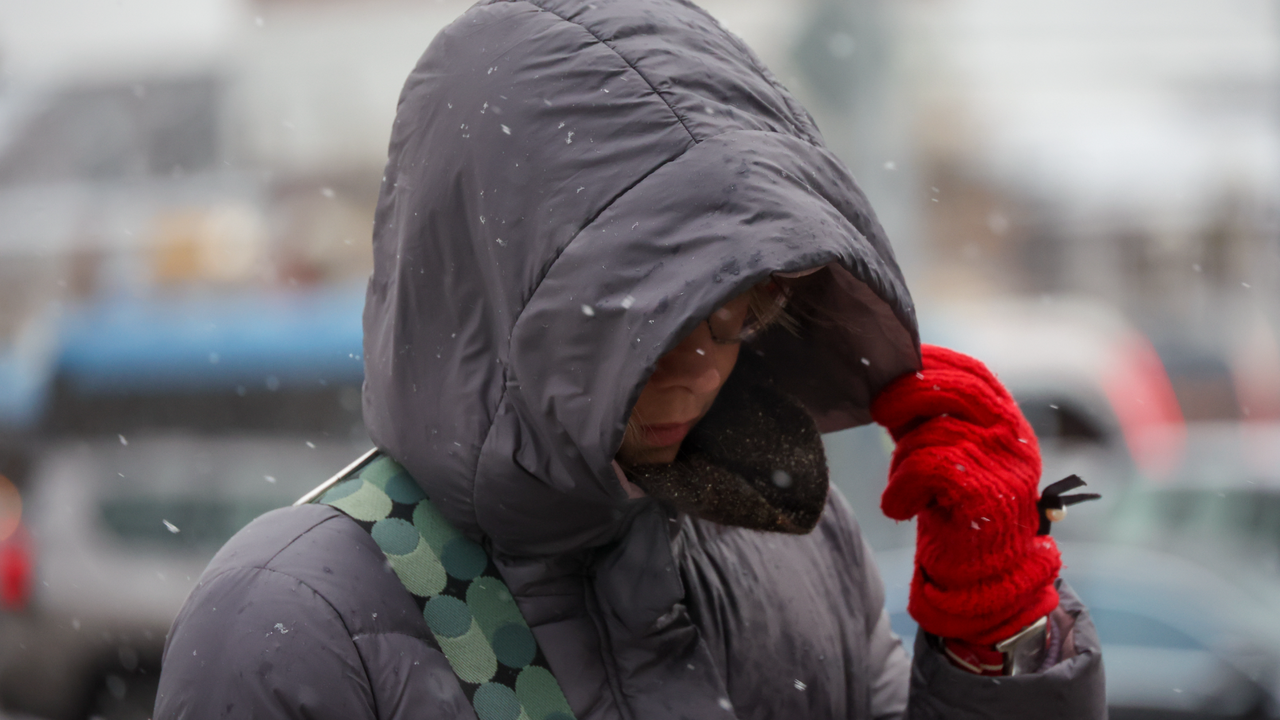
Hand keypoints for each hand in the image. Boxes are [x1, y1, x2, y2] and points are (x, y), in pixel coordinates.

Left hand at [871, 345, 1059, 644]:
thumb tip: (889, 383)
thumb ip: (926, 419)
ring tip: (902, 489)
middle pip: (956, 390)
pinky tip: (899, 509)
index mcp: (1005, 421)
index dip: (934, 361)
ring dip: (902, 461)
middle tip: (879, 409)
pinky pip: (928, 468)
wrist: (981, 574)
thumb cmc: (955, 509)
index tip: (898, 362)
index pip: (973, 373)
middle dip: (909, 392)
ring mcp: (1005, 465)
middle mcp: (1012, 437)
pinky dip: (901, 489)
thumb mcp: (943, 453)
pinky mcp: (988, 495)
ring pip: (934, 434)